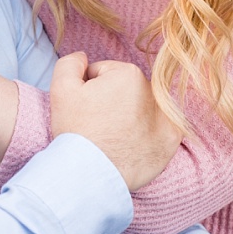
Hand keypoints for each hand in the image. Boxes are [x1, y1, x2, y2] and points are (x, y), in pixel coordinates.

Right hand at [49, 52, 182, 191]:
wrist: (91, 176)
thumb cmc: (76, 132)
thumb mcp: (61, 89)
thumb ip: (71, 62)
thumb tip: (83, 57)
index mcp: (129, 74)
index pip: (105, 74)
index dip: (89, 91)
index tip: (86, 111)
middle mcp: (154, 92)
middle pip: (124, 90)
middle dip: (111, 101)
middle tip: (97, 125)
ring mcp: (166, 118)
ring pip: (140, 108)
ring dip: (129, 116)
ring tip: (112, 137)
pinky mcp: (171, 141)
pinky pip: (156, 129)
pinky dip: (145, 134)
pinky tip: (130, 145)